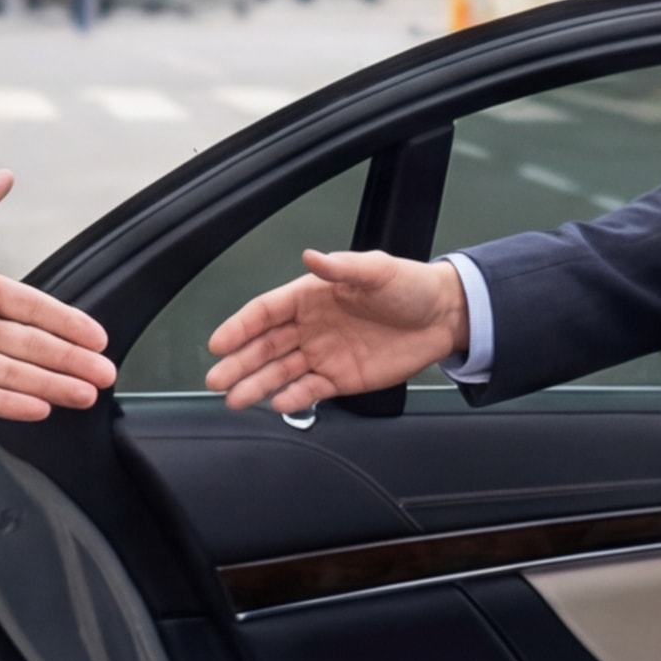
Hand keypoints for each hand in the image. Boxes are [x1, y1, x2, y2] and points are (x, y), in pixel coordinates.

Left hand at [0, 173, 114, 418]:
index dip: (66, 322)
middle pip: (31, 345)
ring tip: (86, 395)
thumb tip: (7, 176)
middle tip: (107, 374)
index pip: (31, 306)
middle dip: (70, 360)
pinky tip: (40, 408)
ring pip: (12, 373)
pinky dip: (8, 403)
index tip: (99, 336)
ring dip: (50, 385)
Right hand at [204, 249, 467, 415]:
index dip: (239, 327)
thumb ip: (342, 267)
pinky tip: (278, 403)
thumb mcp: (377, 270)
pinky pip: (310, 390)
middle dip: (238, 363)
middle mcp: (310, 326)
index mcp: (310, 296)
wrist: (444, 317)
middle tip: (216, 379)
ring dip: (257, 385)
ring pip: (280, 372)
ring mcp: (323, 354)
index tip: (219, 343)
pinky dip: (294, 398)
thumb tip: (312, 257)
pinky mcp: (341, 379)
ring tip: (235, 398)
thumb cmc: (410, 286)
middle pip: (264, 346)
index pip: (265, 312)